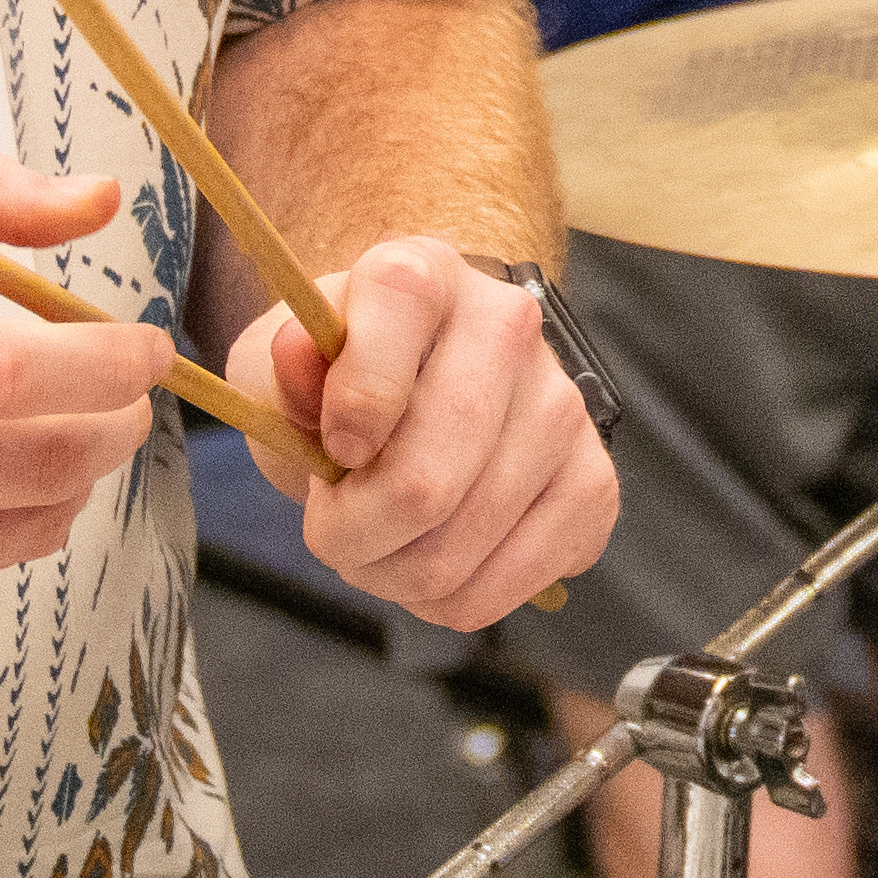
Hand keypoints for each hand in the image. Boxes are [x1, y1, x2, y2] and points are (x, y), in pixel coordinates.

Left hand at [245, 233, 616, 633]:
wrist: (422, 396)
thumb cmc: (344, 385)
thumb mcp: (286, 366)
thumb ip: (283, 368)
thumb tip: (295, 352)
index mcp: (426, 275)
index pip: (399, 311)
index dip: (354, 403)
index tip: (332, 450)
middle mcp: (511, 327)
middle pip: (425, 481)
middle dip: (352, 535)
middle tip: (333, 532)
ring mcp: (564, 409)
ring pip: (459, 550)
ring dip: (394, 577)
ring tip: (379, 548)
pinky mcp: (594, 485)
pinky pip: (509, 585)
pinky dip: (452, 602)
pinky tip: (436, 563)